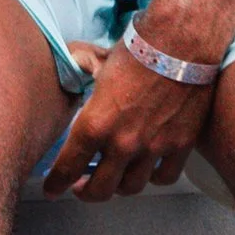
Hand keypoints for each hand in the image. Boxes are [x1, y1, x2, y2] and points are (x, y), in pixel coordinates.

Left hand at [42, 40, 213, 201]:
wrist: (182, 43)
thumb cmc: (137, 48)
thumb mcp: (97, 63)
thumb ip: (82, 74)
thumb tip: (71, 70)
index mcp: (95, 124)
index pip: (68, 166)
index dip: (56, 183)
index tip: (52, 188)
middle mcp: (122, 143)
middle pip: (100, 189)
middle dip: (85, 192)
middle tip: (80, 186)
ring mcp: (153, 147)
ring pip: (131, 187)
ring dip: (117, 187)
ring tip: (112, 179)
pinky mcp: (180, 145)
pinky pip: (163, 177)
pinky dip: (152, 178)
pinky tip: (145, 170)